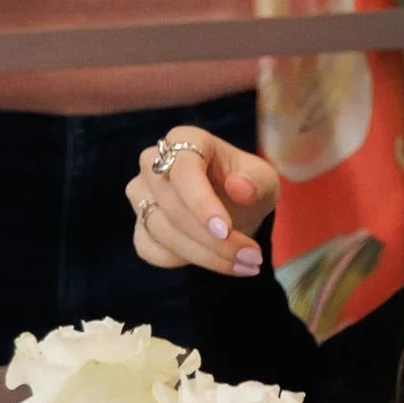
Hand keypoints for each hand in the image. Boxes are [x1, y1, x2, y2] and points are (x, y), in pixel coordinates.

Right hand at [127, 128, 280, 277]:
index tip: (225, 230)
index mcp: (185, 139)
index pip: (183, 171)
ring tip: (247, 263)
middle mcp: (153, 163)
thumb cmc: (247, 185)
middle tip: (251, 256)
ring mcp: (140, 194)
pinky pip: (152, 250)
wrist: (234, 209)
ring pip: (162, 232)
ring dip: (206, 255)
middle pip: (173, 207)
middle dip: (213, 240)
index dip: (201, 203)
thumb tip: (240, 187)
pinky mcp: (139, 225)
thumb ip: (257, 181)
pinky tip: (218, 261)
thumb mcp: (264, 180)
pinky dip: (185, 262)